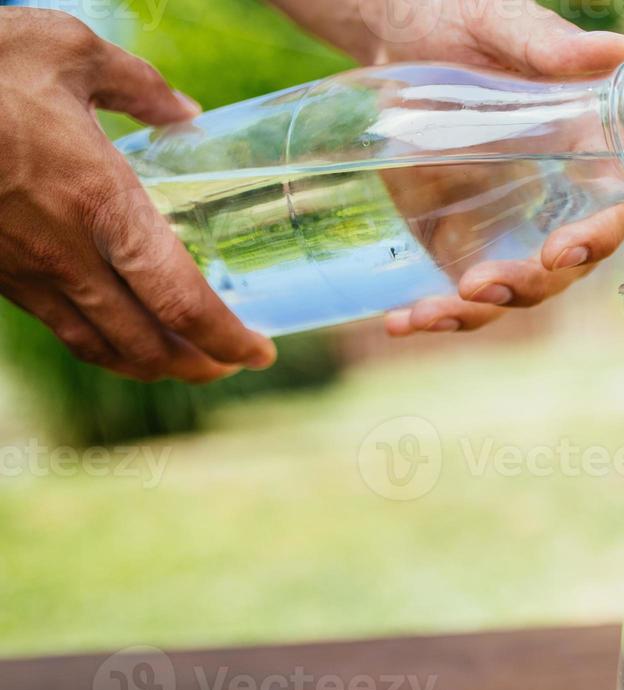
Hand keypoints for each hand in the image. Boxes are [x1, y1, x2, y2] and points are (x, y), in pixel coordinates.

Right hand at [0, 9, 275, 381]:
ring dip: (150, 365)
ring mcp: (24, 268)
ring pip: (99, 345)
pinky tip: (118, 332)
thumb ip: (138, 86)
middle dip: (197, 366)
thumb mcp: (71, 51)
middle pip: (146, 343)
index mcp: (102, 203)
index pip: (181, 299)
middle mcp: (66, 251)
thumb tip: (185, 112)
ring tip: (184, 362)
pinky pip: (58, 325)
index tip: (261, 352)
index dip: (227, 338)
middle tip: (229, 365)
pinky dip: (101, 343)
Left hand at [356, 0, 623, 334]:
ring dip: (474, 314)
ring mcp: (508, 229)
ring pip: (508, 292)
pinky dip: (430, 315)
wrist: (397, 31)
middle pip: (560, 269)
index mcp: (588, 155)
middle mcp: (556, 203)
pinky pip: (456, 293)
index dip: (595, 240)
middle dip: (525, 286)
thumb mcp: (502, 26)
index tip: (559, 251)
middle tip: (477, 284)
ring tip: (429, 313)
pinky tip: (399, 321)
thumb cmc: (465, 18)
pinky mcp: (460, 242)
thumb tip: (616, 50)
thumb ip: (550, 47)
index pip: (614, 213)